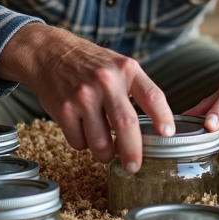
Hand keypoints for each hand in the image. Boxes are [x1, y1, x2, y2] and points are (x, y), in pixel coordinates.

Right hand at [0, 24, 175, 171]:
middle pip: (126, 125)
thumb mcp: (119, 66)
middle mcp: (106, 81)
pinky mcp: (64, 109)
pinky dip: (83, 144)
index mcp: (126, 70)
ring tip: (106, 152)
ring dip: (105, 154)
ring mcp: (83, 96)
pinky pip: (78, 142)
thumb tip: (155, 129)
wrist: (50, 53)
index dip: (162, 117)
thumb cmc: (90, 64)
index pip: (152, 95)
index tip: (168, 134)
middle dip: (132, 152)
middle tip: (134, 166)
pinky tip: (83, 130)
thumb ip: (137, 90)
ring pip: (100, 142)